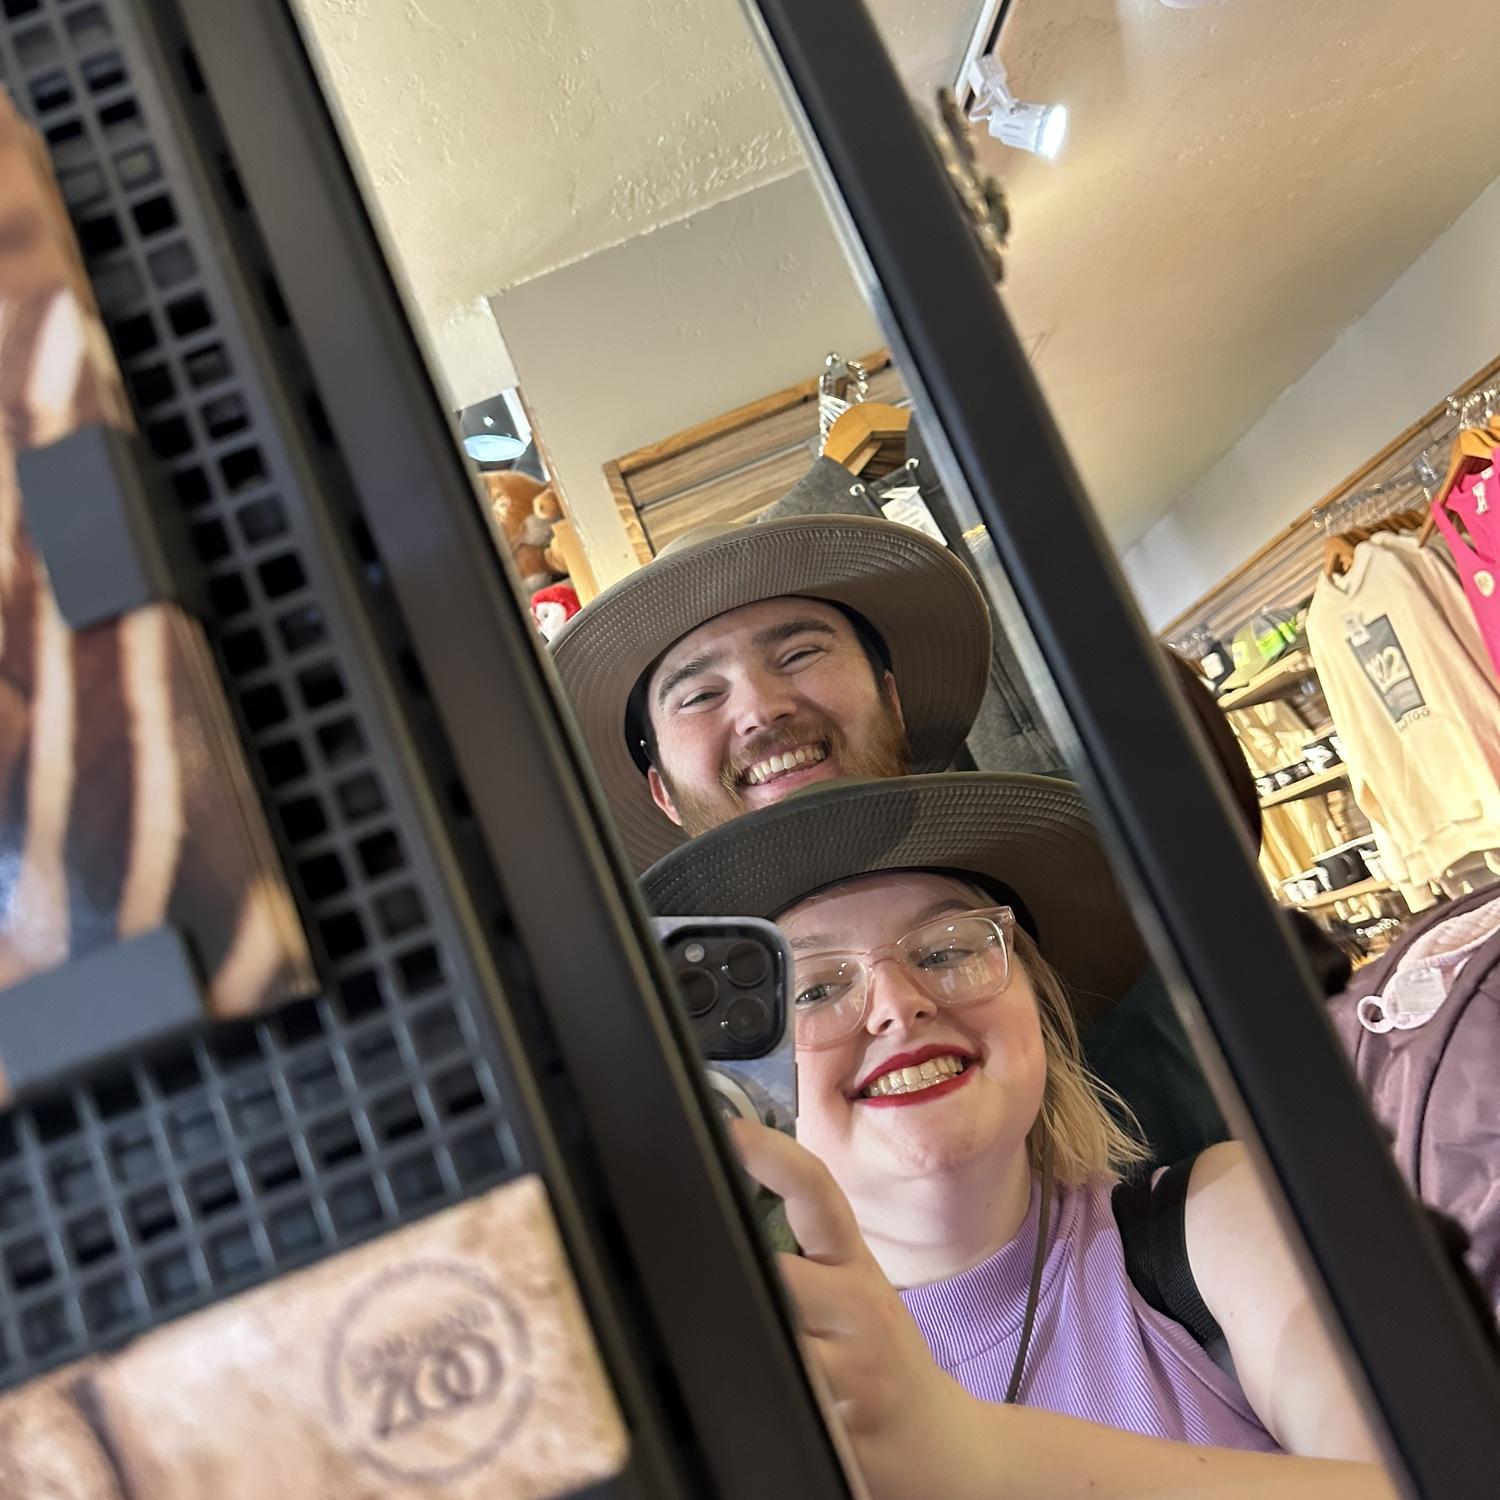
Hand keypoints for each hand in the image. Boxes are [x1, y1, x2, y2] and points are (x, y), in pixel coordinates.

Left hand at [729, 1120, 980, 1499]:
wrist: (941, 1448)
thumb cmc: (883, 1361)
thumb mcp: (857, 1296)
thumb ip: (803, 1260)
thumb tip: (726, 1223)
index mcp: (856, 1266)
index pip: (820, 1194)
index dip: (777, 1157)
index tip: (733, 1131)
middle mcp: (859, 1307)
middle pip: (782, 1273)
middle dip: (737, 1271)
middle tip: (689, 1258)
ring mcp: (853, 1368)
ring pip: (777, 1336)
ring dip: (739, 1334)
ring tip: (700, 1324)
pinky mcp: (842, 1423)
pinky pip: (783, 1394)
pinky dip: (757, 1384)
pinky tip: (737, 1380)